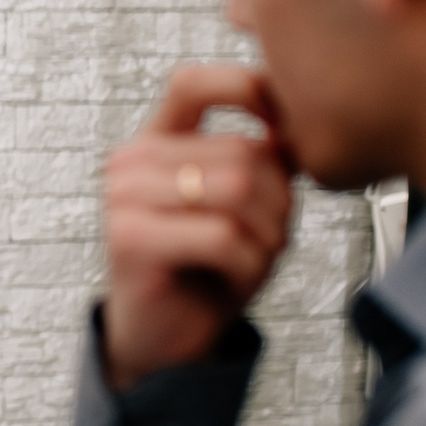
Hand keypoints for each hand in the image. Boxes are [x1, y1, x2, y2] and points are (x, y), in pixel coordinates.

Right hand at [100, 65, 296, 392]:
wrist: (166, 342)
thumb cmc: (208, 269)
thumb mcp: (241, 204)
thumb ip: (259, 158)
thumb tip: (301, 125)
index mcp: (156, 141)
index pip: (196, 84)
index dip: (247, 92)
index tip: (284, 134)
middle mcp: (131, 161)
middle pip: (241, 150)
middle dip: (280, 201)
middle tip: (272, 237)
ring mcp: (124, 197)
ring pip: (237, 189)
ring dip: (268, 233)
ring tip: (255, 256)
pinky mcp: (130, 238)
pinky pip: (223, 236)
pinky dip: (249, 264)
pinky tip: (237, 277)